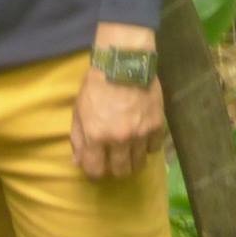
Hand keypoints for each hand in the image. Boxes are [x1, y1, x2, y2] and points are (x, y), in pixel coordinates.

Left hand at [69, 24, 166, 179]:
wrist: (124, 64)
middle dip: (115, 169)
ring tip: (128, 153)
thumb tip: (78, 161)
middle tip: (114, 161)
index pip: (95, 170)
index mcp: (96, 136)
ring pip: (139, 164)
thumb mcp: (79, 110)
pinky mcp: (157, 127)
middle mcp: (119, 140)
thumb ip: (78, 137)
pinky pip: (154, 148)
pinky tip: (142, 138)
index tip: (96, 168)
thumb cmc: (96, 85)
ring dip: (132, 161)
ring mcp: (140, 134)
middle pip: (121, 171)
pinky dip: (147, 147)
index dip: (94, 172)